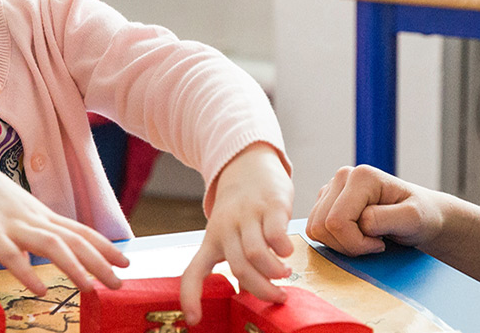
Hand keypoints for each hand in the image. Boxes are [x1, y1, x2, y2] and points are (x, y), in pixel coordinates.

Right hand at [0, 148, 128, 293]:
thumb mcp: (18, 209)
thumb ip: (36, 227)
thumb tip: (55, 246)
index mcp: (40, 214)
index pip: (80, 230)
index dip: (105, 246)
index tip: (125, 261)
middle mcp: (33, 218)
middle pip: (73, 239)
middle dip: (99, 262)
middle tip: (119, 284)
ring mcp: (12, 224)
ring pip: (50, 244)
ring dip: (73, 266)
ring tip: (89, 287)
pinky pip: (10, 254)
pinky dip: (27, 272)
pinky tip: (40, 288)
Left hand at [180, 143, 294, 323]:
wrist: (248, 163)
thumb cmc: (241, 207)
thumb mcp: (228, 231)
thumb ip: (237, 258)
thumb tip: (252, 289)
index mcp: (212, 239)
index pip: (193, 272)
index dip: (190, 297)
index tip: (194, 319)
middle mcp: (226, 228)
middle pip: (239, 268)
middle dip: (261, 289)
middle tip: (278, 298)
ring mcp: (248, 215)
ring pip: (257, 253)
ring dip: (274, 272)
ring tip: (285, 274)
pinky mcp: (270, 205)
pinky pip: (276, 233)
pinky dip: (284, 249)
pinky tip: (289, 252)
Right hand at [304, 165, 449, 255]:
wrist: (423, 215)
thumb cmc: (421, 216)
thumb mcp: (412, 218)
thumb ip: (386, 218)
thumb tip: (360, 222)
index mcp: (360, 176)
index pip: (337, 221)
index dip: (356, 242)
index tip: (381, 244)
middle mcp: (342, 177)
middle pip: (321, 226)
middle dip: (347, 244)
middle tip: (374, 244)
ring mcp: (331, 189)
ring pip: (315, 229)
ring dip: (341, 244)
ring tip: (367, 239)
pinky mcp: (326, 202)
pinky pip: (316, 230)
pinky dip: (335, 241)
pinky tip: (357, 236)